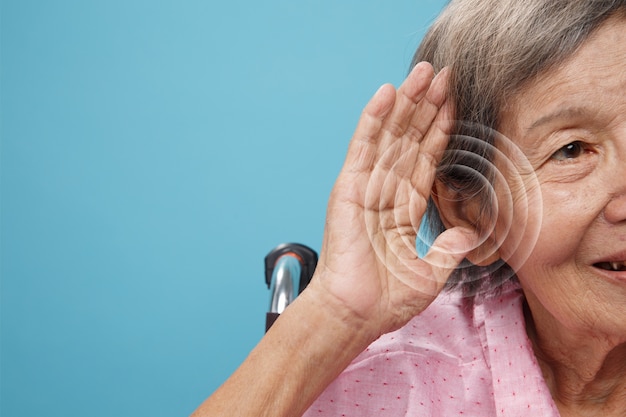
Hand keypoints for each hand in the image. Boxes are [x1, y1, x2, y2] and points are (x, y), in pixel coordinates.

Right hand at [307, 62, 477, 338]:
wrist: (357, 314)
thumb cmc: (386, 300)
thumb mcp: (430, 274)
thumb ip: (447, 248)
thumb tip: (468, 232)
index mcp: (402, 209)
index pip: (425, 160)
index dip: (441, 132)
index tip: (456, 104)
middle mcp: (384, 192)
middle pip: (409, 140)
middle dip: (427, 107)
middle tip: (445, 74)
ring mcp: (365, 186)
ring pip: (389, 136)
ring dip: (407, 103)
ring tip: (424, 72)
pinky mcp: (349, 187)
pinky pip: (363, 146)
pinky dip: (374, 118)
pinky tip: (387, 93)